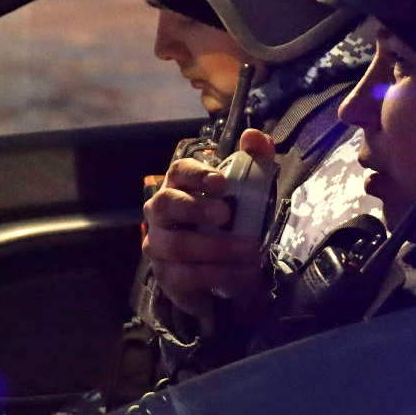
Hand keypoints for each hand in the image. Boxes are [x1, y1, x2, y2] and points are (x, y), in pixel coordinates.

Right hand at [141, 129, 274, 315]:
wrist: (227, 272)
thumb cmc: (232, 223)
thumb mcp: (250, 190)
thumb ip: (255, 159)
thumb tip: (254, 137)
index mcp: (179, 188)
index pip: (178, 172)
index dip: (196, 174)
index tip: (222, 182)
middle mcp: (161, 215)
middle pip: (165, 205)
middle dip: (195, 208)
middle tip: (226, 214)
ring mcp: (159, 247)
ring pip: (176, 246)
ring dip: (215, 248)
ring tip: (250, 251)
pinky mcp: (168, 277)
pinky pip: (187, 277)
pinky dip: (219, 275)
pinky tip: (245, 275)